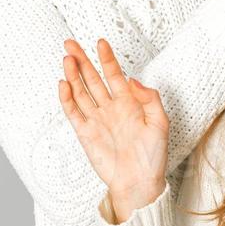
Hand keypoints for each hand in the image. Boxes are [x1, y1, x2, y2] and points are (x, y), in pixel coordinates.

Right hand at [58, 38, 167, 220]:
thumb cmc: (153, 156)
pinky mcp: (85, 133)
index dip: (107, 59)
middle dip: (82, 60)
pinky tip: (64, 84)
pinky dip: (67, 98)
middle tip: (71, 43)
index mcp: (128, 103)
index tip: (100, 42)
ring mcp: (96, 119)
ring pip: (81, 92)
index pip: (114, 75)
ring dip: (73, 75)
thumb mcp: (160, 123)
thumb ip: (150, 99)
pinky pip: (73, 112)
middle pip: (92, 79)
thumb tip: (132, 79)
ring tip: (67, 58)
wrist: (139, 183)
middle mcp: (110, 108)